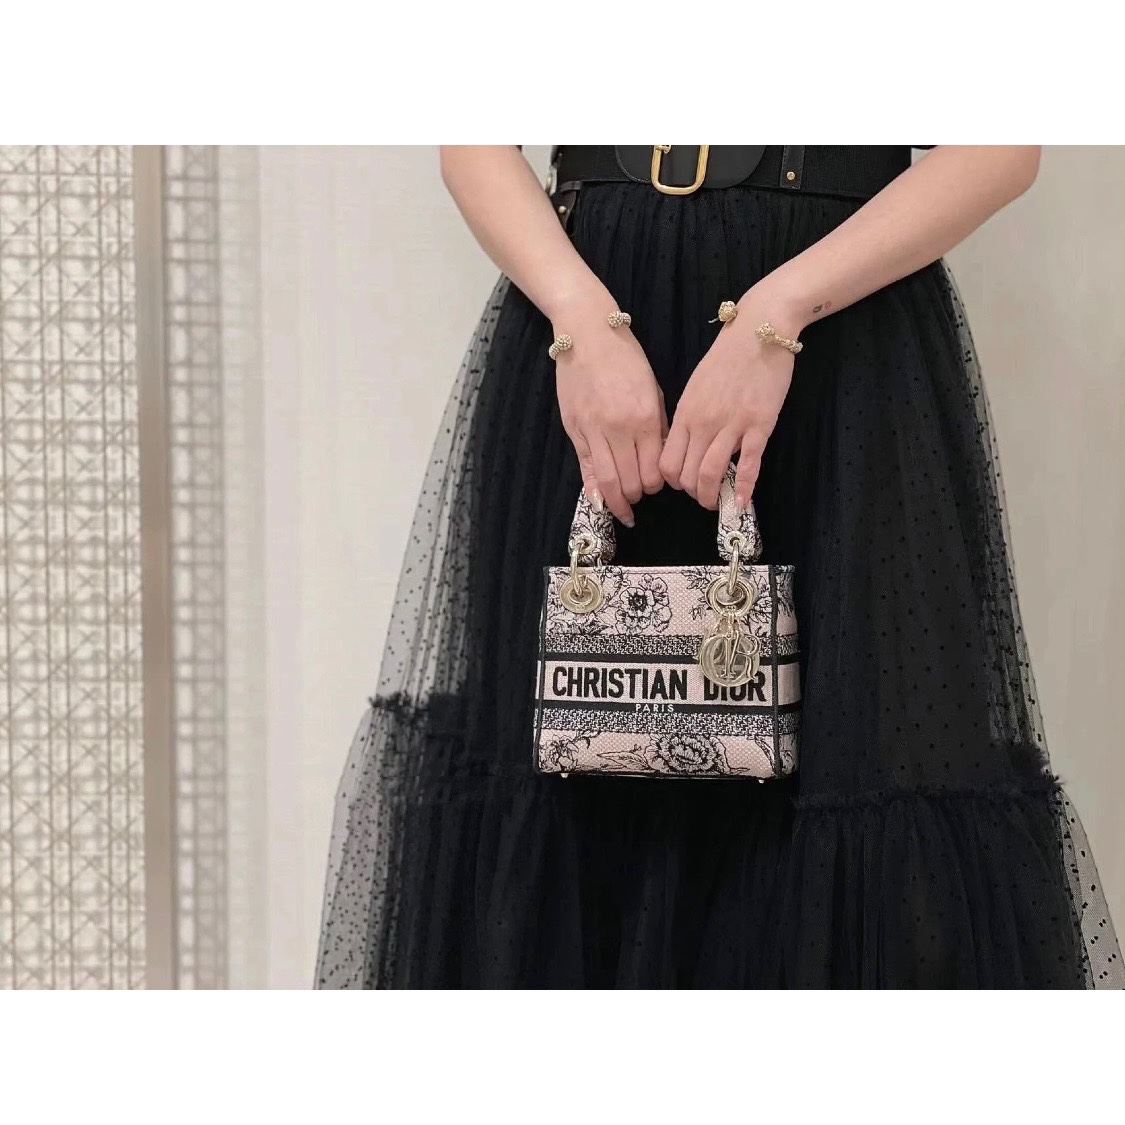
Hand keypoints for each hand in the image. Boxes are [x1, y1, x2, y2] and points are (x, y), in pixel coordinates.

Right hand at [553, 291, 667, 525]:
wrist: (586, 333)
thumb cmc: (624, 357)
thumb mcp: (653, 388)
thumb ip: (657, 426)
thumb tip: (660, 459)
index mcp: (645, 417)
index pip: (655, 470)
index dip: (658, 484)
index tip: (657, 485)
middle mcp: (620, 428)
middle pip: (632, 482)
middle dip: (638, 496)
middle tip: (639, 496)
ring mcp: (594, 431)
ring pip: (608, 483)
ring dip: (617, 501)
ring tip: (622, 505)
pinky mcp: (574, 430)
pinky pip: (585, 470)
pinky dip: (595, 491)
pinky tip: (601, 501)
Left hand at [660, 287, 801, 510]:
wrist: (760, 329)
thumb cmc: (728, 356)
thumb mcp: (696, 386)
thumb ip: (689, 417)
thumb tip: (684, 444)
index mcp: (685, 413)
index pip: (667, 462)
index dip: (672, 481)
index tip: (683, 482)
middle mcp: (703, 423)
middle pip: (685, 475)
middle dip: (692, 492)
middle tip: (703, 495)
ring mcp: (731, 425)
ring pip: (709, 475)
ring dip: (711, 497)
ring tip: (717, 503)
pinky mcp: (759, 425)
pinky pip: (747, 465)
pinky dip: (742, 490)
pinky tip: (741, 504)